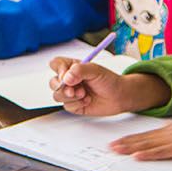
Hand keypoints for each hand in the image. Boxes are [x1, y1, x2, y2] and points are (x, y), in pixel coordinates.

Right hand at [50, 60, 169, 115]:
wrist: (119, 96)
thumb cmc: (109, 80)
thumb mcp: (95, 70)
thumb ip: (79, 70)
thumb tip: (65, 78)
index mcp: (72, 67)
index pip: (56, 64)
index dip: (59, 70)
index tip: (66, 75)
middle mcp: (69, 80)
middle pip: (53, 82)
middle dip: (63, 87)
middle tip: (75, 90)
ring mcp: (70, 93)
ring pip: (57, 96)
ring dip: (71, 97)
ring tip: (85, 94)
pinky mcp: (73, 105)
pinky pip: (66, 106)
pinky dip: (77, 104)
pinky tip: (88, 101)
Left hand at [110, 114, 171, 159]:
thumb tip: (170, 132)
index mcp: (170, 129)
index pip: (146, 135)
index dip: (132, 138)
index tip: (120, 140)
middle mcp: (167, 133)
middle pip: (142, 139)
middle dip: (125, 143)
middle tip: (110, 146)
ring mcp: (171, 141)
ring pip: (146, 145)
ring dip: (130, 148)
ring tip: (116, 150)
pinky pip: (160, 153)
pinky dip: (147, 155)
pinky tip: (136, 157)